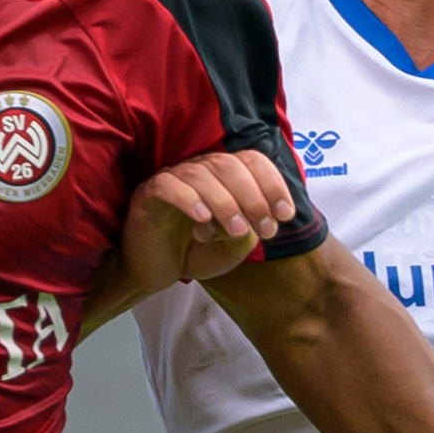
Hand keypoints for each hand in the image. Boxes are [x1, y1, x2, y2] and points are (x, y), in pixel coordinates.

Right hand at [116, 148, 300, 294]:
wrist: (157, 272)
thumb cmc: (197, 253)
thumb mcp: (233, 247)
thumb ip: (249, 231)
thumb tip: (257, 220)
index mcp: (223, 175)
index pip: (251, 160)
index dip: (272, 183)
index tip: (285, 214)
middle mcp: (199, 170)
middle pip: (229, 165)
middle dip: (254, 197)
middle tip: (266, 229)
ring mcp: (172, 179)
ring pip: (201, 175)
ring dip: (225, 202)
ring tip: (237, 231)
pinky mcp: (148, 195)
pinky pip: (167, 186)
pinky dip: (188, 199)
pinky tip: (202, 220)